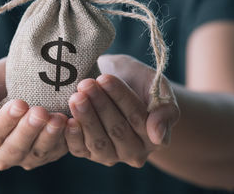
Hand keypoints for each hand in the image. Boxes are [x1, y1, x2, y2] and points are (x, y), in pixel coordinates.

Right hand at [0, 58, 67, 169]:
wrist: (12, 87)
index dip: (6, 120)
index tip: (19, 104)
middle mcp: (2, 154)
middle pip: (15, 148)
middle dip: (29, 130)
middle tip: (40, 112)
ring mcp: (27, 156)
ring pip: (37, 153)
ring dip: (49, 136)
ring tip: (58, 119)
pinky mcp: (49, 153)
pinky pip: (57, 151)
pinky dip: (65, 140)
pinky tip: (71, 124)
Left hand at [64, 54, 179, 167]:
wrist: (117, 82)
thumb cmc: (137, 81)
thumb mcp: (156, 86)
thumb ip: (165, 109)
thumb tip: (158, 136)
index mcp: (155, 137)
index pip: (138, 118)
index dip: (121, 98)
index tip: (105, 78)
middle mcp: (134, 152)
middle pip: (117, 130)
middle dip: (100, 105)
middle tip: (86, 85)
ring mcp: (110, 155)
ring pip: (98, 141)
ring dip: (86, 118)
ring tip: (76, 96)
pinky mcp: (88, 153)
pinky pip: (79, 149)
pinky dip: (72, 136)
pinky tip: (67, 120)